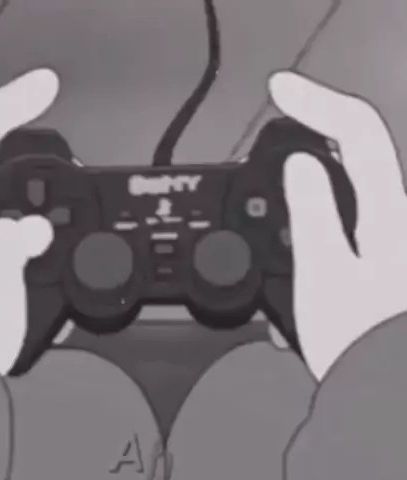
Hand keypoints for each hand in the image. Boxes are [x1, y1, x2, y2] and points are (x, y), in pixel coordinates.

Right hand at [269, 71, 406, 381]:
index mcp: (385, 214)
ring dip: (317, 157)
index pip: (356, 132)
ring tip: (282, 161)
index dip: (317, 102)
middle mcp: (393, 215)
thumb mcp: (323, 273)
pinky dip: (319, 195)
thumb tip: (300, 166)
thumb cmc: (359, 339)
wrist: (381, 384)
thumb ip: (312, 213)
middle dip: (318, 120)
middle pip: (359, 144)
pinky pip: (347, 205)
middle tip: (281, 114)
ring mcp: (385, 232)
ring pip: (352, 174)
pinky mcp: (375, 249)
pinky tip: (296, 211)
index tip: (280, 89)